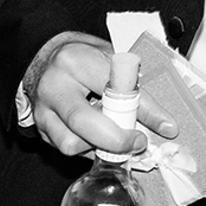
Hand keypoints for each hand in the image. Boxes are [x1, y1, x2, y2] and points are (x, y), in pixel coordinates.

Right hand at [26, 39, 176, 157]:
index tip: (166, 126)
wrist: (43, 56)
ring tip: (115, 137)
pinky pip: (65, 149)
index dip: (145, 111)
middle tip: (138, 142)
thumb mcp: (110, 59)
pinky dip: (88, 149)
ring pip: (72, 143)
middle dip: (118, 140)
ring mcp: (43, 110)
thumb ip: (131, 85)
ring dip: (100, 147)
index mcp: (77, 61)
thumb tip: (160, 120)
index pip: (116, 90)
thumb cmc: (82, 56)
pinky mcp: (39, 128)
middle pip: (85, 123)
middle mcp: (55, 86)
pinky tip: (98, 138)